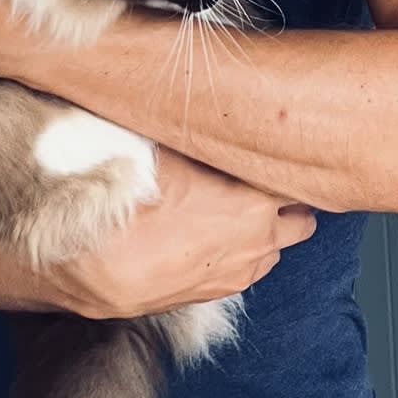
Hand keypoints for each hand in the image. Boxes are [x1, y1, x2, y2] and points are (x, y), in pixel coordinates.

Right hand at [45, 149, 317, 319]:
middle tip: (262, 176)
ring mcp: (242, 271)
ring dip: (268, 227)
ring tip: (236, 206)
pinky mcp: (220, 293)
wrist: (95, 264)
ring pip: (278, 245)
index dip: (291, 158)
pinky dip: (243, 251)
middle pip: (302, 216)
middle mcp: (261, 239)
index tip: (281, 145)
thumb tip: (210, 104)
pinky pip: (250, 268)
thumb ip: (201, 133)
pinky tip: (215, 234)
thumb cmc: (130, 203)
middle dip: (288, 197)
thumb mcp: (168, 148)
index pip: (300, 177)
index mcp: (257, 200)